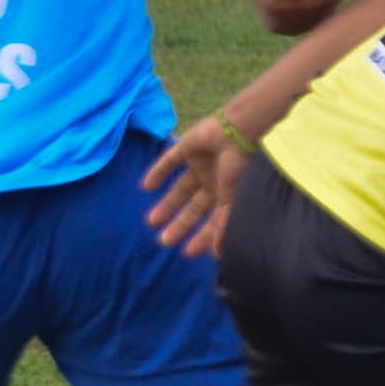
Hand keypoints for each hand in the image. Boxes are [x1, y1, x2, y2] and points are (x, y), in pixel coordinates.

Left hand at [141, 115, 255, 259]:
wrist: (240, 129)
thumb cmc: (241, 166)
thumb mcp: (232, 200)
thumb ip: (223, 226)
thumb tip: (218, 256)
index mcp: (227, 195)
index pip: (211, 221)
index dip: (201, 237)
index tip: (187, 253)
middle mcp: (214, 181)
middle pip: (193, 208)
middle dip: (180, 225)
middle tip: (163, 242)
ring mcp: (200, 165)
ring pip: (180, 188)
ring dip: (167, 204)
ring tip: (151, 222)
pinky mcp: (187, 147)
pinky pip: (169, 161)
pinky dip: (157, 173)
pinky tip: (144, 187)